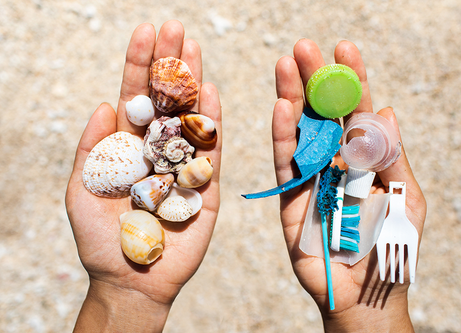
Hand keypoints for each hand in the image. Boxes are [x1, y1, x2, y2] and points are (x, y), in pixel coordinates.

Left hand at [65, 20, 221, 331]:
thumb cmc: (101, 238)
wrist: (133, 277)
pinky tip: (211, 93)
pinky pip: (210, 150)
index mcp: (128, 146)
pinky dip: (211, 122)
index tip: (146, 31)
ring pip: (190, 117)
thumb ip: (93, 147)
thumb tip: (104, 104)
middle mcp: (157, 149)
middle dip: (170, 64)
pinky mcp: (206, 185)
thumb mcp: (82, 189)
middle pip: (165, 99)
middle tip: (176, 28)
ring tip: (196, 48)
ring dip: (194, 82)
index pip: (134, 96)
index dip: (140, 65)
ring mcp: (183, 164)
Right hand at [272, 39, 425, 331]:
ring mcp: (311, 178)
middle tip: (304, 48)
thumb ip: (391, 155)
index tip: (345, 48)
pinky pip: (286, 164)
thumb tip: (387, 110)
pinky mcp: (290, 199)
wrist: (365, 294)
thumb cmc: (389, 246)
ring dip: (292, 98)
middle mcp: (336, 162)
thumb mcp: (403, 196)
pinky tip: (282, 108)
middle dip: (314, 80)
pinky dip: (283, 137)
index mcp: (365, 158)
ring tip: (285, 66)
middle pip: (322, 115)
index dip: (352, 81)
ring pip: (300, 132)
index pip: (357, 112)